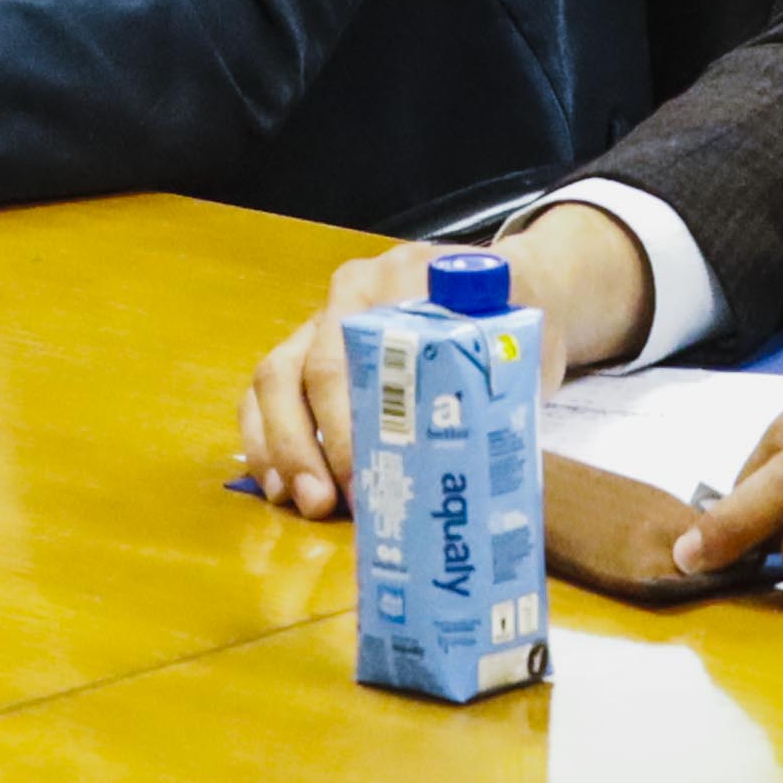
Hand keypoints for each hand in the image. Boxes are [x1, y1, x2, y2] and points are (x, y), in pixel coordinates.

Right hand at [242, 203, 649, 519]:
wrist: (510, 283)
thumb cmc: (513, 316)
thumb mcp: (519, 339)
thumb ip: (497, 381)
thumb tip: (473, 462)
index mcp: (402, 280)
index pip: (360, 348)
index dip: (354, 416)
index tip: (367, 474)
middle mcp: (351, 294)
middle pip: (309, 367)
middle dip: (308, 442)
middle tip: (325, 502)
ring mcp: (321, 318)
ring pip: (275, 378)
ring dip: (280, 447)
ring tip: (302, 502)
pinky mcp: (305, 348)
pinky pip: (263, 391)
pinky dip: (264, 440)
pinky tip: (280, 487)